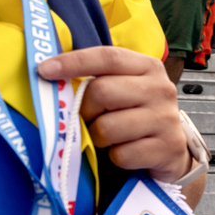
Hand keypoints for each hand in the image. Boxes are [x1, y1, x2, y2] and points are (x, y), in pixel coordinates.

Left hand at [36, 46, 188, 179]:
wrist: (171, 149)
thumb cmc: (138, 115)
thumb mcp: (124, 89)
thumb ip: (97, 79)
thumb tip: (49, 74)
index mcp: (148, 67)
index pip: (107, 57)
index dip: (73, 62)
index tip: (43, 70)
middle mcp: (160, 89)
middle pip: (102, 92)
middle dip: (86, 109)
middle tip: (90, 118)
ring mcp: (166, 119)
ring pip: (107, 128)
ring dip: (99, 137)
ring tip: (110, 137)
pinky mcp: (167, 147)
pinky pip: (121, 155)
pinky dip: (115, 157)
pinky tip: (126, 151)